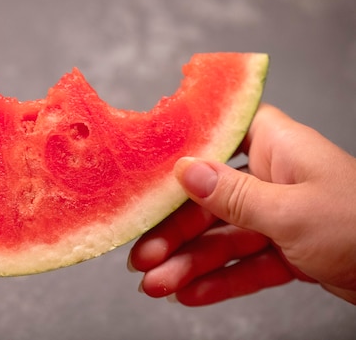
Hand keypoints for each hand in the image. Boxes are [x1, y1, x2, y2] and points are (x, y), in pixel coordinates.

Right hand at [128, 104, 355, 305]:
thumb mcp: (289, 211)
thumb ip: (231, 194)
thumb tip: (184, 169)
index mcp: (276, 146)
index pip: (216, 137)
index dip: (178, 155)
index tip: (143, 176)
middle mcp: (273, 177)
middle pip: (210, 201)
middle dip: (175, 234)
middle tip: (142, 258)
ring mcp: (279, 215)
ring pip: (223, 237)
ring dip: (189, 263)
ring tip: (156, 287)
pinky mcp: (287, 249)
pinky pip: (245, 263)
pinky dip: (219, 280)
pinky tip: (190, 295)